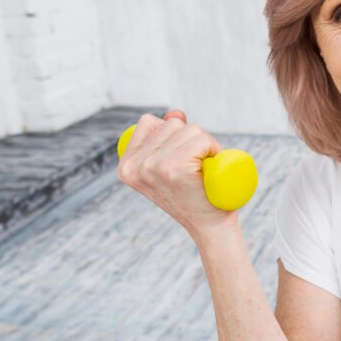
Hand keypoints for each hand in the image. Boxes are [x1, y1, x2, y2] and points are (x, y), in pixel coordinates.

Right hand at [116, 109, 237, 235]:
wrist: (211, 227)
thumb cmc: (195, 195)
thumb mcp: (172, 165)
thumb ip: (168, 138)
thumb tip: (175, 113)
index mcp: (126, 166)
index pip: (149, 123)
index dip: (173, 135)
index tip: (182, 160)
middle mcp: (134, 166)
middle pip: (171, 123)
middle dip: (192, 139)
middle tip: (196, 169)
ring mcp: (152, 166)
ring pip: (188, 129)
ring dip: (205, 145)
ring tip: (203, 171)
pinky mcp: (173, 167)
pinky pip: (201, 138)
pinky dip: (213, 148)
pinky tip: (210, 169)